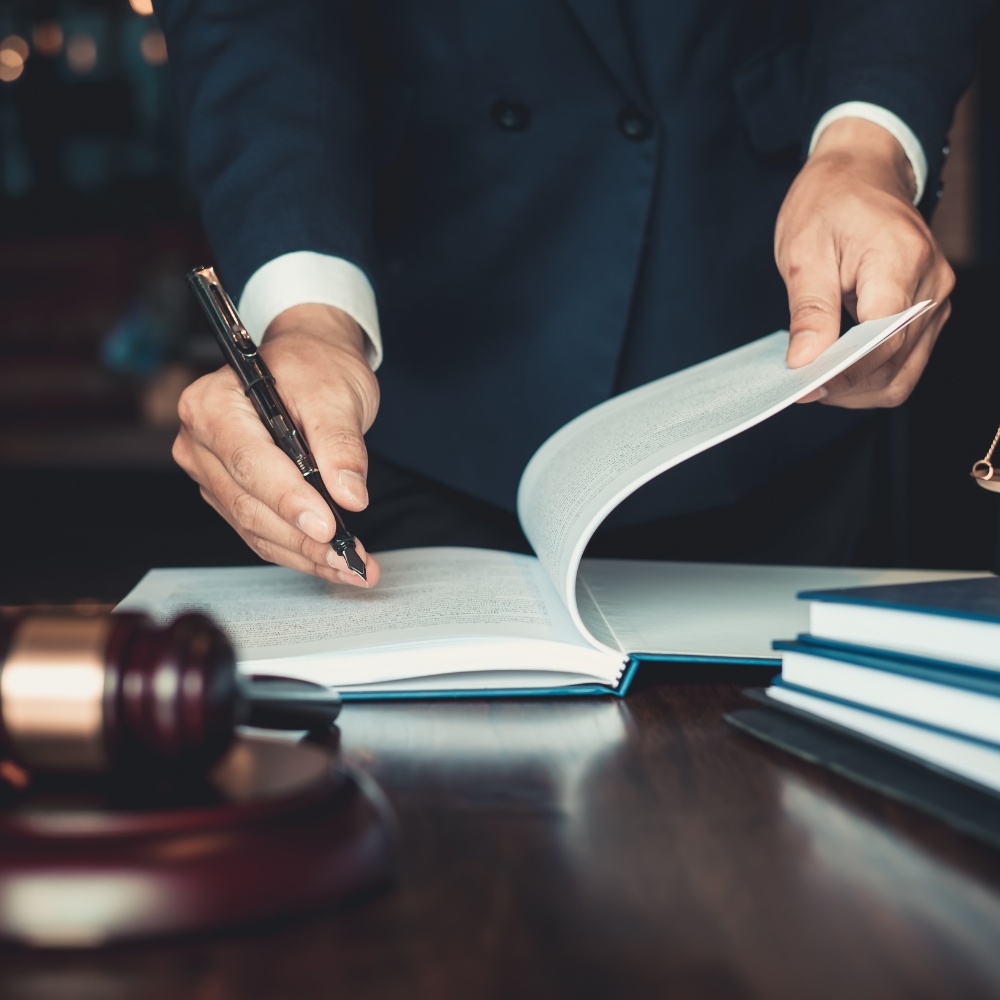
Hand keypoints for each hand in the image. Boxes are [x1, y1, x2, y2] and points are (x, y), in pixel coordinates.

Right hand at [173, 304, 381, 586]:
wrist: (309, 362)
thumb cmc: (315, 367)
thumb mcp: (335, 395)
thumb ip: (340, 445)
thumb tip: (349, 496)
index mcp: (213, 405)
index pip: (249, 463)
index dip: (289, 500)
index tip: (327, 527)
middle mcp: (200, 441)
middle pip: (249, 504)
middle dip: (303, 538)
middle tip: (349, 558)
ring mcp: (210, 472)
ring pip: (255, 527)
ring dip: (304, 554)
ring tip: (352, 567)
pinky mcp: (229, 494)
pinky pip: (260, 532)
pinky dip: (298, 551)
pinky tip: (332, 562)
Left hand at [775, 117, 953, 405]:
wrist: (861, 172)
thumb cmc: (830, 202)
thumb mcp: (803, 251)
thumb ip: (809, 311)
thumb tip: (805, 362)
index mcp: (901, 262)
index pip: (882, 341)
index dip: (842, 373)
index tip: (803, 386)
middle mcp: (932, 285)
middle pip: (894, 365)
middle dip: (845, 385)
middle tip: (800, 385)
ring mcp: (936, 301)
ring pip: (902, 374)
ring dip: (857, 388)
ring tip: (815, 378)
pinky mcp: (929, 312)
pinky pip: (904, 362)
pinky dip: (868, 375)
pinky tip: (836, 368)